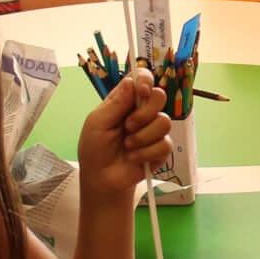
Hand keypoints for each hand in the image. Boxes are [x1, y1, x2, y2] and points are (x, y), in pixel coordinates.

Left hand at [77, 66, 171, 200]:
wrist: (102, 179)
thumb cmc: (94, 149)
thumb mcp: (97, 123)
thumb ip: (115, 103)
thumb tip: (130, 82)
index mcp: (126, 100)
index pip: (142, 79)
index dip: (146, 80)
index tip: (142, 91)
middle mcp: (142, 112)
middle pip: (160, 96)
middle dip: (144, 113)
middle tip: (128, 126)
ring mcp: (153, 130)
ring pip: (165, 122)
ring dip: (143, 137)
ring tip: (128, 146)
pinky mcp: (160, 149)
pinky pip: (165, 144)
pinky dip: (146, 153)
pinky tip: (134, 158)